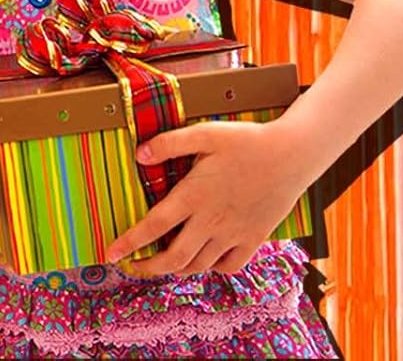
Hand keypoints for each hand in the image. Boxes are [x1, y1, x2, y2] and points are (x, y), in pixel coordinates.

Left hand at [104, 119, 310, 276]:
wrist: (291, 156)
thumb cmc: (245, 141)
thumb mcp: (204, 133)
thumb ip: (169, 143)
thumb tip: (138, 155)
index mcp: (194, 195)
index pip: (154, 226)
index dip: (130, 242)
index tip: (111, 253)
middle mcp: (212, 221)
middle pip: (174, 257)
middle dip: (148, 267)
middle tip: (131, 267)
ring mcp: (234, 234)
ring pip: (199, 265)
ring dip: (175, 269)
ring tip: (160, 264)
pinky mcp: (253, 239)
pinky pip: (228, 266)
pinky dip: (211, 269)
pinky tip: (202, 259)